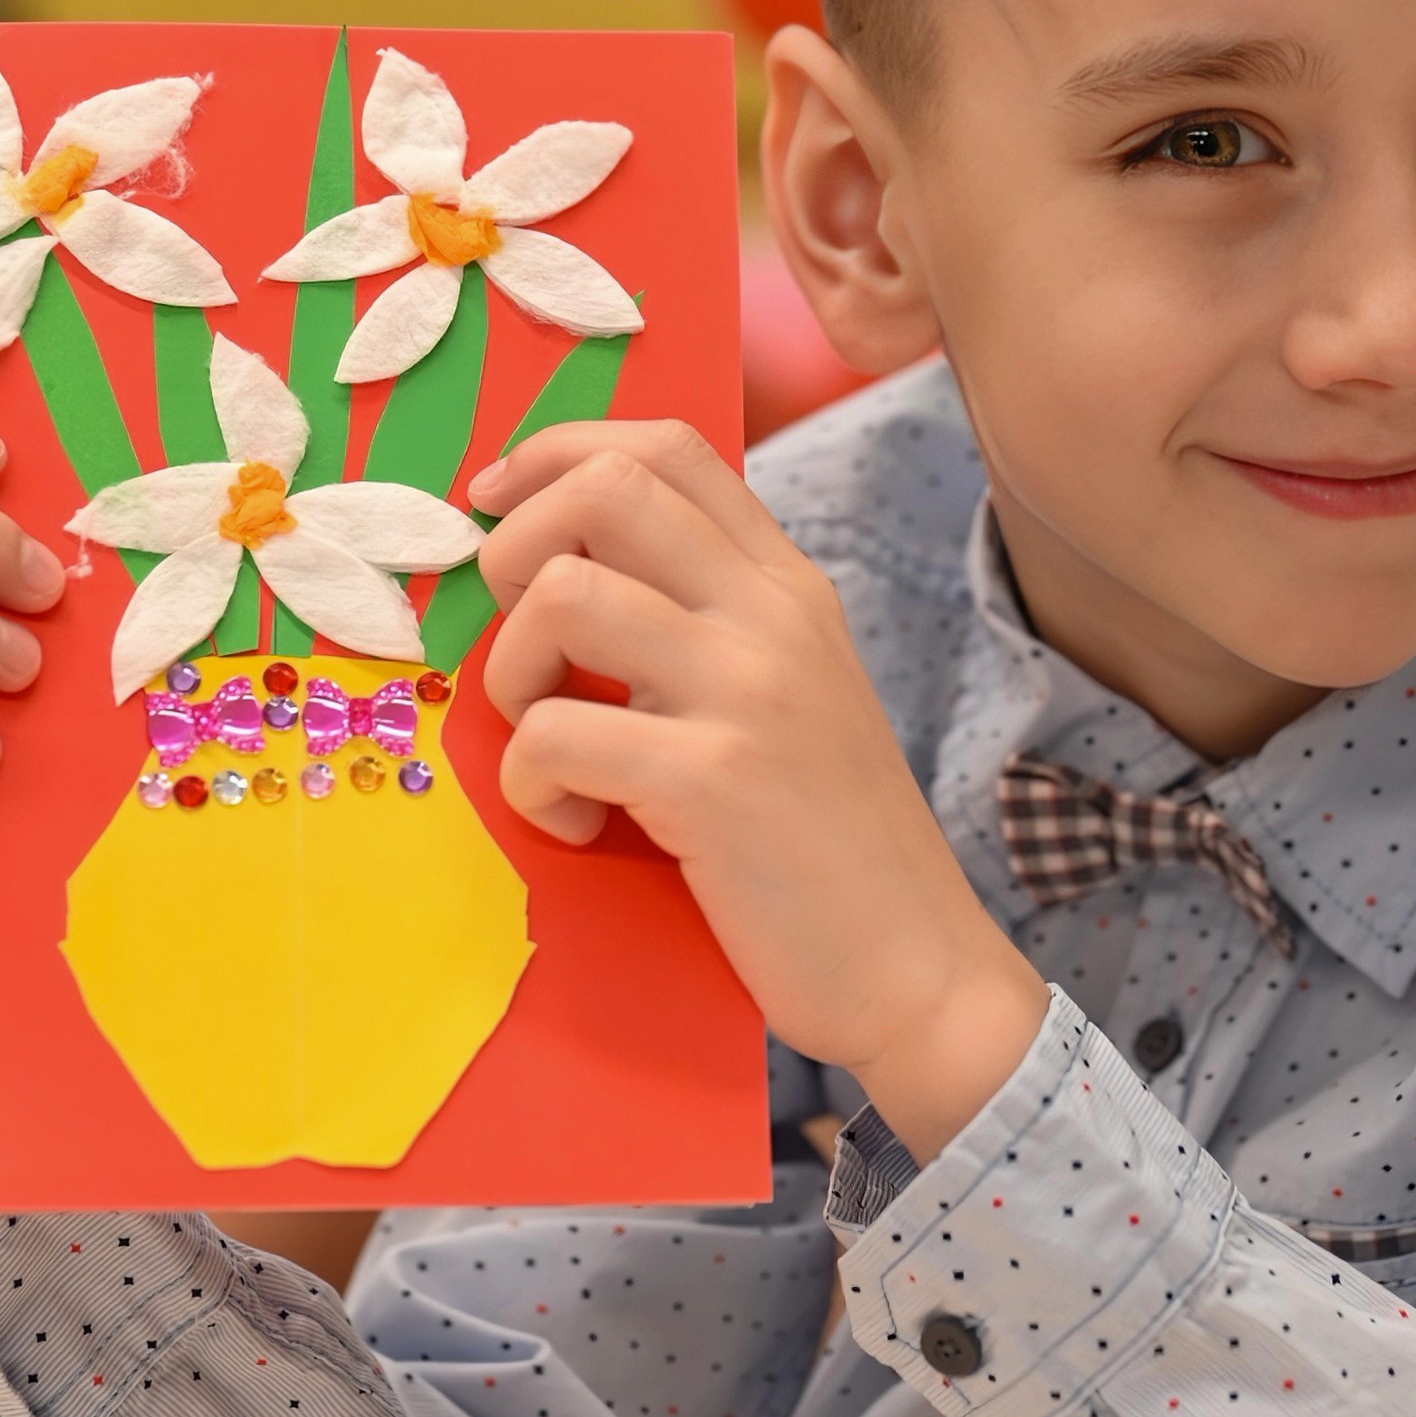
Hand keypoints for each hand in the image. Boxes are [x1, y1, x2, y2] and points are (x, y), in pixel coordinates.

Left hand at [473, 422, 1045, 1163]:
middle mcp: (772, 614)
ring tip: (551, 746)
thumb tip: (569, 573)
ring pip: (562, 595)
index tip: (496, 506)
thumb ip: (710, 624)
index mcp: (789, 586)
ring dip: (512, 675)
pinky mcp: (710, 779)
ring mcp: (747, 689)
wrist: (919, 969)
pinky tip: (581, 828)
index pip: (667, 447)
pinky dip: (533, 789)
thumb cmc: (830, 846)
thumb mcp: (791, 695)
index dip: (556, 452)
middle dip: (514, 546)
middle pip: (606, 486)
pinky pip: (551, 736)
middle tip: (524, 645)